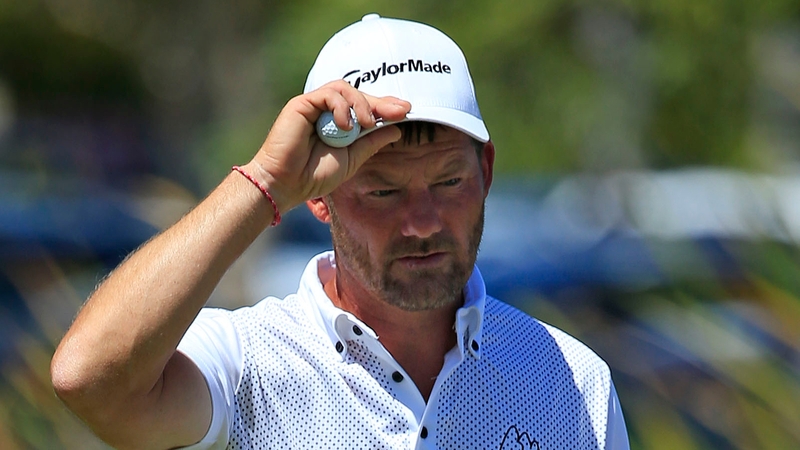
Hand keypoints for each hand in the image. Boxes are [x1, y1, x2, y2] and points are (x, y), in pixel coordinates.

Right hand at [246, 80, 410, 213]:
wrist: (285, 184)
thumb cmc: (314, 175)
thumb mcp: (352, 158)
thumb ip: (371, 142)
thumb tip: (397, 129)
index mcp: (338, 123)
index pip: (364, 107)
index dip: (385, 107)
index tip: (406, 111)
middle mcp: (325, 112)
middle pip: (357, 94)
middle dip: (381, 102)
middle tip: (400, 111)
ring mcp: (313, 106)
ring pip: (344, 89)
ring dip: (361, 105)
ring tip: (367, 124)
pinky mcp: (302, 104)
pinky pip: (328, 94)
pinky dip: (341, 107)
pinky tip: (346, 126)